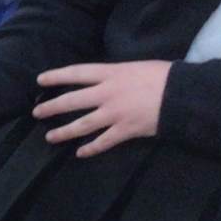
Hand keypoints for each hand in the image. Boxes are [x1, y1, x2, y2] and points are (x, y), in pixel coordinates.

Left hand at [34, 60, 170, 156]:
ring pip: (82, 125)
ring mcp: (114, 114)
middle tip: (37, 112)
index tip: (40, 80)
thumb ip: (117, 75)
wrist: (183, 94)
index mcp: (111, 73)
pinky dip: (90, 149)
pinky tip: (80, 153)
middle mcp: (107, 94)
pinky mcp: (125, 130)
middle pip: (72, 101)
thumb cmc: (163, 76)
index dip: (57, 76)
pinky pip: (103, 142)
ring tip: (49, 137)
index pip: (77, 73)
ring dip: (64, 132)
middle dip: (52, 107)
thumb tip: (106, 80)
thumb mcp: (135, 67)